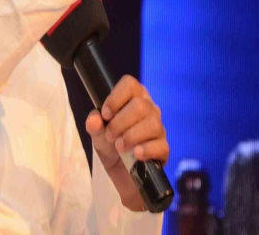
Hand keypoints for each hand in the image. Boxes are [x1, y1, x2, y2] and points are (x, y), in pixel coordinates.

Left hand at [85, 75, 168, 210]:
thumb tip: (94, 119)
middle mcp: (149, 110)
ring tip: (119, 146)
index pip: (130, 84)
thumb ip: (94, 126)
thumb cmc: (111, 147)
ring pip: (152, 124)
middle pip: (140, 105)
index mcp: (133, 99)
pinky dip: (146, 150)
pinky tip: (136, 155)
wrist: (121, 175)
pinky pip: (160, 145)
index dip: (116, 97)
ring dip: (131, 136)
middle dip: (120, 122)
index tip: (106, 114)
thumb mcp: (98, 136)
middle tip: (110, 136)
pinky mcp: (164, 149)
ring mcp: (159, 129)